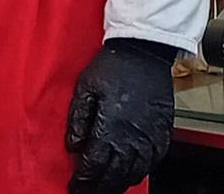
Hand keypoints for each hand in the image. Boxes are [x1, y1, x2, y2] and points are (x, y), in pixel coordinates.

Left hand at [66, 39, 175, 192]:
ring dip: (119, 183)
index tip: (74, 186)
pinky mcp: (162, 134)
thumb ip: (78, 117)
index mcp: (110, 126)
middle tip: (87, 193)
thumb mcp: (85, 87)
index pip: (94, 163)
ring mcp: (149, 138)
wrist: (142, 54)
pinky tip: (130, 174)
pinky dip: (140, 173)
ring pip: (134, 172)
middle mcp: (132, 138)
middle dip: (99, 186)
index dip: (84, 178)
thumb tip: (72, 145)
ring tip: (106, 188)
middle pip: (114, 173)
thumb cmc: (110, 67)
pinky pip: (152, 163)